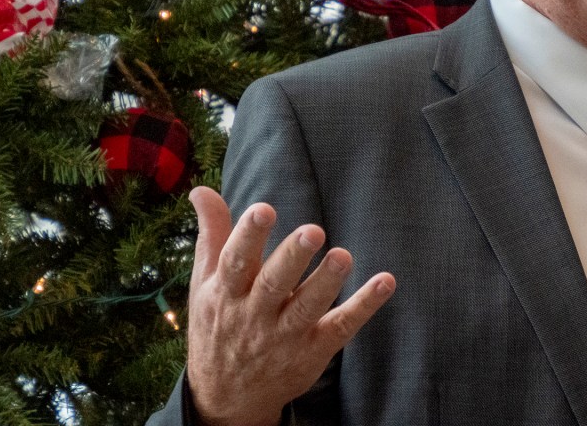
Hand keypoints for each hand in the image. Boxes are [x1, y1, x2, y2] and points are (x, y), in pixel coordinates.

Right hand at [185, 186, 395, 425]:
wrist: (227, 398)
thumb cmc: (218, 324)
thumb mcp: (206, 284)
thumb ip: (213, 235)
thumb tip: (202, 189)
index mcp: (226, 294)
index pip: (235, 262)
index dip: (248, 235)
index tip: (264, 209)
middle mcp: (254, 315)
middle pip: (274, 285)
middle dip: (292, 258)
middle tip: (313, 231)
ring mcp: (285, 335)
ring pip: (307, 308)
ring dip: (327, 282)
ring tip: (344, 256)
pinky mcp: (313, 350)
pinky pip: (341, 327)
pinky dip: (364, 306)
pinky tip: (384, 282)